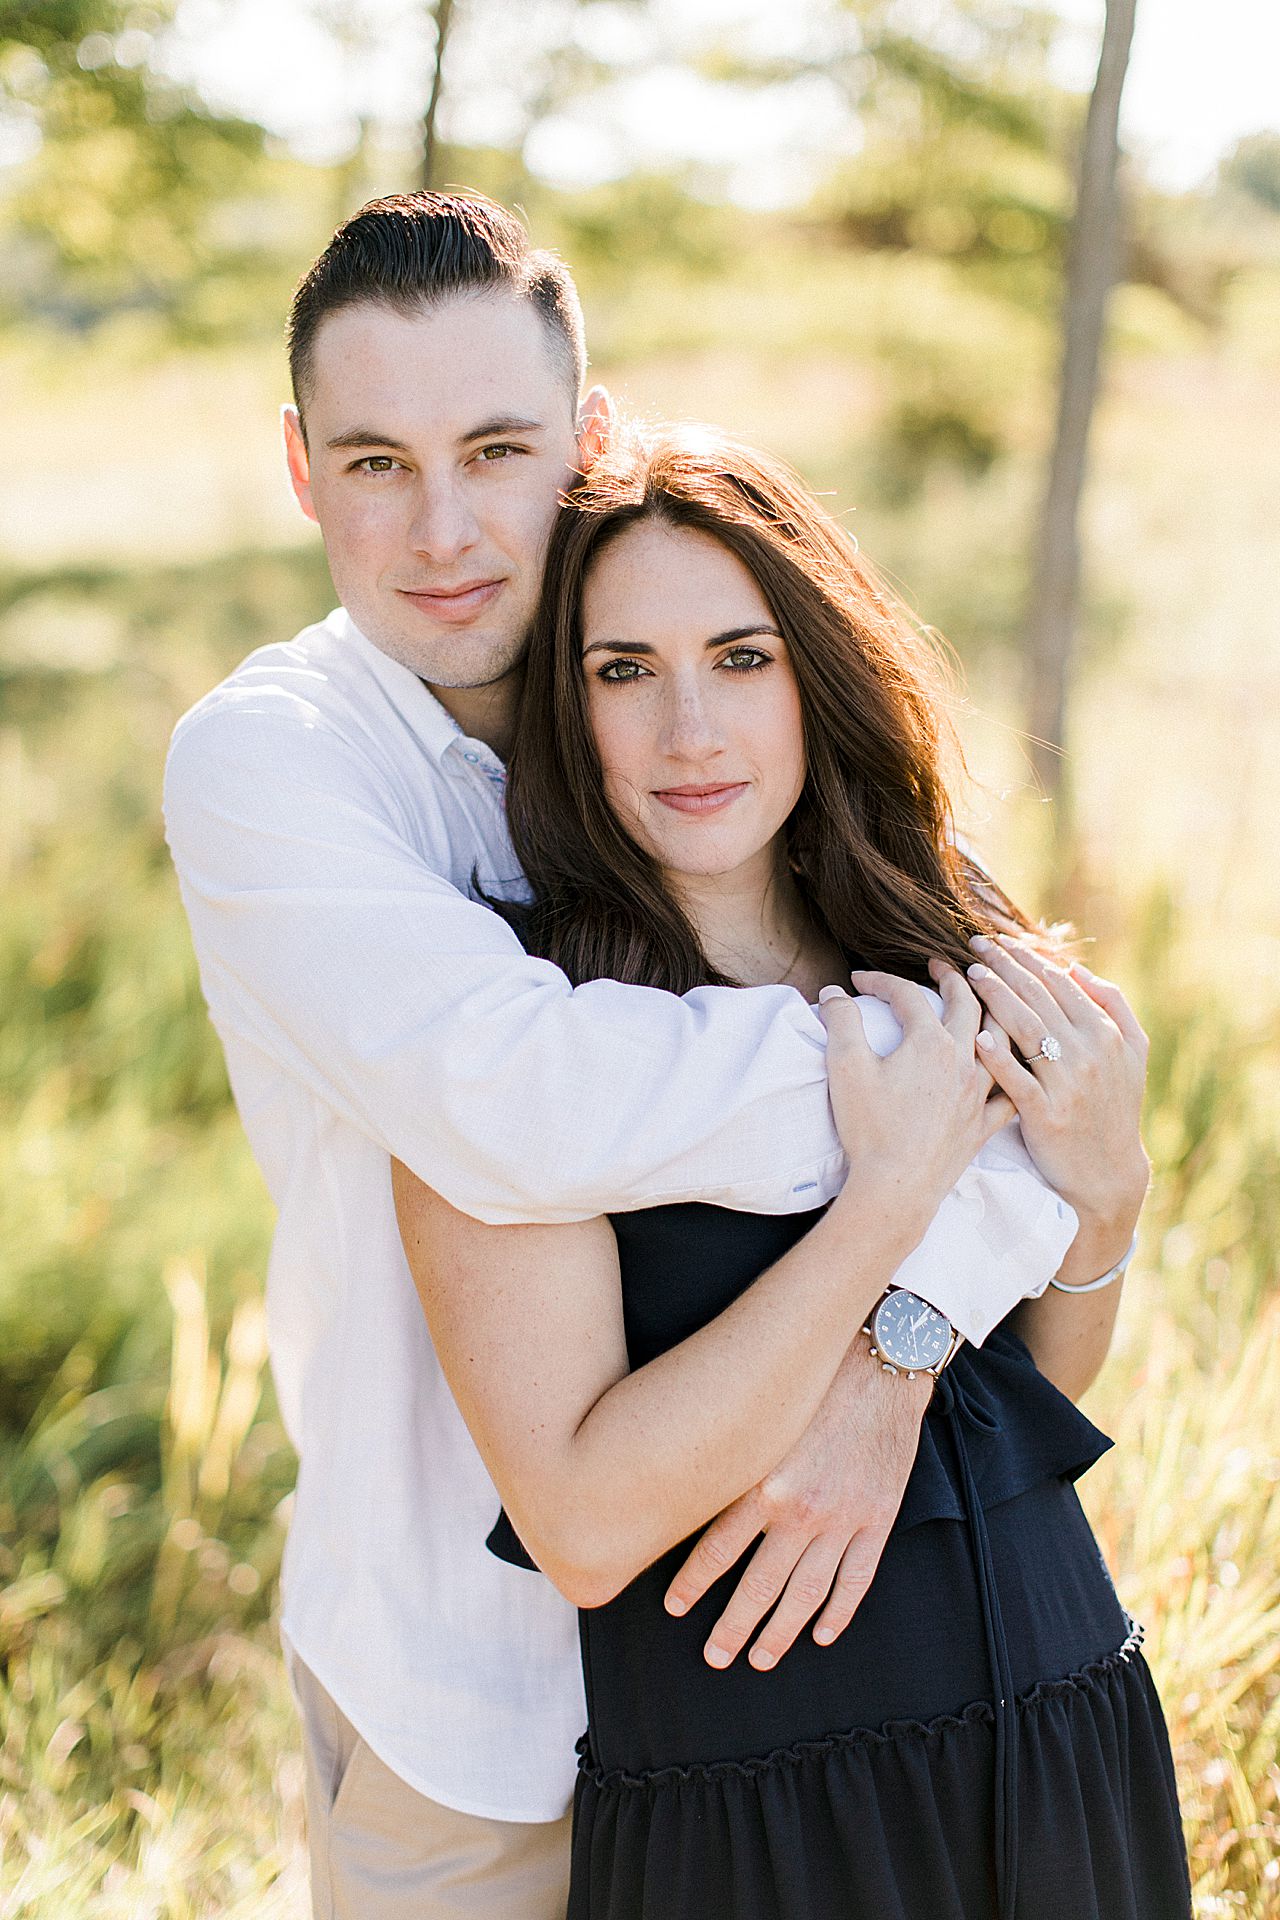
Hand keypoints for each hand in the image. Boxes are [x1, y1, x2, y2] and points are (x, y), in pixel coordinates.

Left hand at [663, 1339, 929, 1669]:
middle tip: (715, 1657)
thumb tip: (688, 1494)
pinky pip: (856, 1578)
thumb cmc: (812, 1383)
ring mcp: (842, 1518)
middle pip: (759, 1586)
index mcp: (762, 1483)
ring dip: (781, 1632)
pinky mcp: (878, 1517)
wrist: (880, 1363)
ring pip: (806, 1593)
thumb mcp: (761, 1421)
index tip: (674, 1608)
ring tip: (761, 1658)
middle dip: (733, 1627)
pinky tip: (822, 1634)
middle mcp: (800, 1509)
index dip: (692, 1584)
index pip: (715, 1550)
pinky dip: (839, 1611)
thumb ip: (733, 1465)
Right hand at [819, 968, 1014, 1237]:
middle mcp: (962, 1060)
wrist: (896, 1187)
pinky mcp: (984, 1125)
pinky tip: (1012, 1067)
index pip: (908, 994)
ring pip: (999, 1040)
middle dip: (952, 978)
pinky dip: (1012, 1072)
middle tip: (939, 965)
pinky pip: (1010, 1092)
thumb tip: (833, 992)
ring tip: (983, 1000)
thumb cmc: (869, 1128)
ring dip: (991, 1012)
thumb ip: (840, 1022)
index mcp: (929, 1042)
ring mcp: (978, 1093)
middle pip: (966, 1004)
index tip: (859, 979)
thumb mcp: (845, 1067)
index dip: (881, 980)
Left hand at [958, 937, 1149, 1239]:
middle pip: (1039, 999)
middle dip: (1005, 966)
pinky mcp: (1047, 1116)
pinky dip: (999, 1057)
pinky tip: (977, 1036)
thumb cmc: (1114, 1108)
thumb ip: (1113, 1006)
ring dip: (997, 998)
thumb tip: (1076, 969)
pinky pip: (1018, 1080)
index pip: (1060, 984)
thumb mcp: (1133, 1054)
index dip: (1027, 958)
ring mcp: (1068, 1085)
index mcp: (1105, 1035)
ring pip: (1027, 1030)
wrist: (1108, 1173)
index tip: (999, 940)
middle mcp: (1089, 1054)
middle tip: (975, 944)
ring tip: (971, 975)